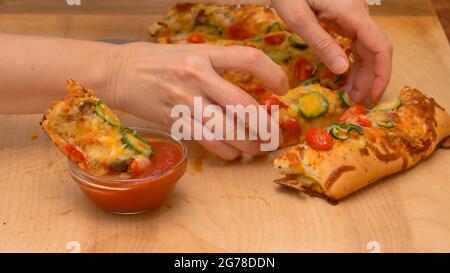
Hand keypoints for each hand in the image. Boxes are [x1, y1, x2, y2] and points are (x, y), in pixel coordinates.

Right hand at [109, 42, 288, 159]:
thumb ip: (219, 66)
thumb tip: (251, 87)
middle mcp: (197, 76)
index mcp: (205, 53)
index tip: (283, 88)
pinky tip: (233, 153)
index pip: (249, 59)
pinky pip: (207, 141)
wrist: (119, 73)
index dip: (273, 74)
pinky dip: (225, 151)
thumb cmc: (158, 61)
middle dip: (265, 125)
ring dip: (248, 144)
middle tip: (274, 134)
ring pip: (227, 129)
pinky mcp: (174, 121)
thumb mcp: (191, 52)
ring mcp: (185, 101)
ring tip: (258, 149)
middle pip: (243, 105)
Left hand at [272, 0, 392, 102]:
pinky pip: (354, 42)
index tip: (374, 97)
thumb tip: (342, 70)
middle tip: (353, 102)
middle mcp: (358, 14)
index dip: (381, 74)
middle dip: (368, 78)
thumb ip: (321, 42)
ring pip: (365, 47)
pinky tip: (344, 76)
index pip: (380, 47)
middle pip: (374, 50)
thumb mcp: (299, 18)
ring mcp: (352, 15)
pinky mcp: (344, 17)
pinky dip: (351, 61)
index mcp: (352, 13)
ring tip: (349, 94)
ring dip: (361, 72)